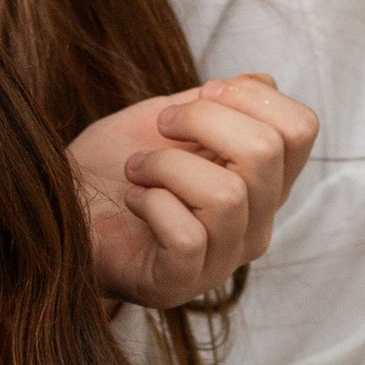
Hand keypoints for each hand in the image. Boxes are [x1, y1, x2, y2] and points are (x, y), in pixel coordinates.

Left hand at [66, 74, 316, 310]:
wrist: (63, 205)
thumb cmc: (116, 164)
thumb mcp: (171, 119)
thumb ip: (217, 102)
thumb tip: (261, 81)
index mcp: (263, 184)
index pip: (300, 129)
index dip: (251, 97)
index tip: (203, 93)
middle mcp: (255, 225)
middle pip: (266, 153)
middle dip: (203, 119)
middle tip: (163, 124)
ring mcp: (221, 259)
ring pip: (227, 195)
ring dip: (166, 164)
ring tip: (136, 168)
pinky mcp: (179, 282)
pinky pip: (187, 236)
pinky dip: (152, 205)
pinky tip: (134, 200)